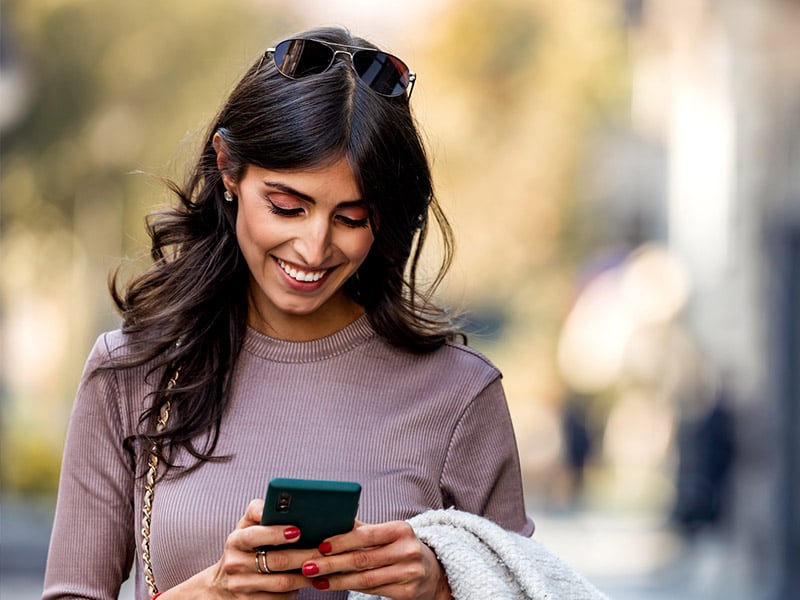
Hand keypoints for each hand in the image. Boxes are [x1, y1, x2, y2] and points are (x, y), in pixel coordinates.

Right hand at [158, 499, 317, 598]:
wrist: (221, 587)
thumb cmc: (243, 548)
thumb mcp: (245, 527)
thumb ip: (257, 511)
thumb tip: (274, 502)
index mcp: (235, 541)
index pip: (253, 536)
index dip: (275, 533)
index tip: (297, 531)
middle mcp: (235, 565)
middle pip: (276, 562)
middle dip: (303, 556)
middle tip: (323, 550)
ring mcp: (242, 588)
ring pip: (282, 584)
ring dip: (305, 575)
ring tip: (321, 566)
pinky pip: (280, 599)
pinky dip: (297, 590)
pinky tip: (308, 581)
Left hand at [299, 520, 452, 599]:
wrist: (434, 572)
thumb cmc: (402, 547)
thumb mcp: (389, 534)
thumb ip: (363, 529)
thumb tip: (332, 520)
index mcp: (401, 530)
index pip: (367, 535)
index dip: (342, 540)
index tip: (320, 545)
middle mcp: (407, 551)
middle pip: (362, 559)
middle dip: (332, 563)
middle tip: (309, 566)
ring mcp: (409, 573)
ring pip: (365, 579)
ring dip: (336, 580)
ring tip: (316, 579)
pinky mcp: (407, 592)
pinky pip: (372, 591)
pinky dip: (349, 589)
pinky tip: (333, 586)